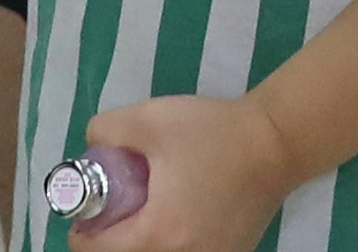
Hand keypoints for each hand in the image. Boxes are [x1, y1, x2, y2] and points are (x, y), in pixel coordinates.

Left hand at [76, 92, 297, 251]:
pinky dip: (172, 246)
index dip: (82, 232)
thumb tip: (91, 144)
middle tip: (114, 212)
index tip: (89, 210)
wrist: (275, 144)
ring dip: (142, 244)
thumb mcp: (148, 119)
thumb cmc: (211, 133)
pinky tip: (179, 217)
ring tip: (146, 214)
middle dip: (111, 241)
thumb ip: (107, 131)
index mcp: (156, 235)